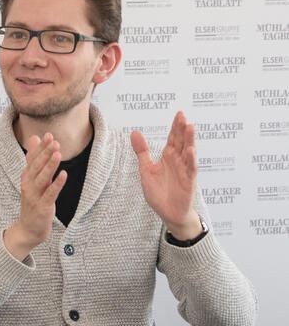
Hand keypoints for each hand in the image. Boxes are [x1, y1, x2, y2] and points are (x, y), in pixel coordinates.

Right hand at [3, 133, 65, 259]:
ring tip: (58, 153)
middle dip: (45, 154)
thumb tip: (34, 138)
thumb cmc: (33, 202)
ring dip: (49, 166)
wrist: (28, 229)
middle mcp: (28, 185)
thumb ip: (34, 159)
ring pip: (42, 178)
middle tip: (54, 141)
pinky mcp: (42, 207)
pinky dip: (56, 184)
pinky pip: (50, 194)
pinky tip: (64, 174)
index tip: (48, 135)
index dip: (40, 148)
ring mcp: (34, 196)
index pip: (33, 160)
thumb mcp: (33, 179)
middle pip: (36, 167)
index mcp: (26, 178)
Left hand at [132, 111, 200, 237]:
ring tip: (190, 127)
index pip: (173, 138)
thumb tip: (135, 132)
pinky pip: (190, 169)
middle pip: (180, 142)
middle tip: (182, 115)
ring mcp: (185, 170)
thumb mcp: (146, 169)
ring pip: (188, 152)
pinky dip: (190, 159)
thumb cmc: (159, 192)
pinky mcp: (189, 181)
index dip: (175, 127)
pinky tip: (190, 150)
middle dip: (182, 129)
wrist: (168, 212)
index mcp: (168, 157)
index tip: (179, 113)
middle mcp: (178, 161)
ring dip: (189, 140)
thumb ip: (142, 151)